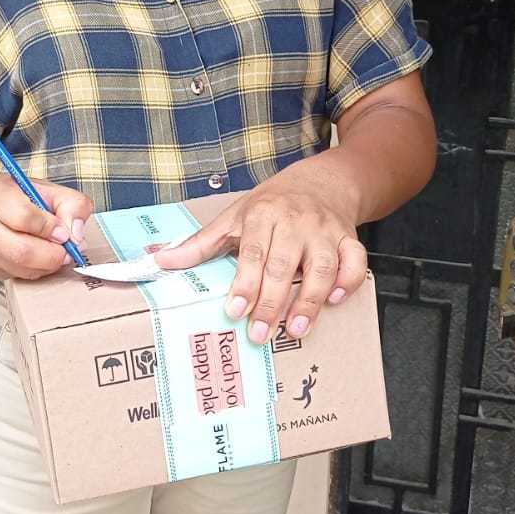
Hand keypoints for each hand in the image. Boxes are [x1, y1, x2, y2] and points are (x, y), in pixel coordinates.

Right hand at [0, 176, 92, 280]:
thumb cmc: (18, 197)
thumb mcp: (48, 189)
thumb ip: (72, 205)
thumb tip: (77, 237)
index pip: (23, 217)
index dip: (50, 228)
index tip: (64, 232)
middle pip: (20, 251)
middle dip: (52, 255)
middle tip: (67, 251)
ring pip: (20, 268)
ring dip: (47, 266)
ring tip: (56, 253)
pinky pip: (17, 277)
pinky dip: (36, 271)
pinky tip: (39, 258)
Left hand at [153, 171, 366, 342]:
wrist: (322, 181)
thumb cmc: (272, 204)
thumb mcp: (233, 217)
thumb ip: (199, 243)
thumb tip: (159, 261)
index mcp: (262, 215)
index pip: (252, 253)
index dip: (244, 284)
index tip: (234, 310)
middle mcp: (295, 222)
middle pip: (284, 265)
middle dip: (271, 302)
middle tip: (260, 333)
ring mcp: (325, 230)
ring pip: (321, 266)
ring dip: (310, 300)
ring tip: (297, 328)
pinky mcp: (349, 238)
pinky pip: (355, 262)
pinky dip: (348, 281)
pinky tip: (334, 300)